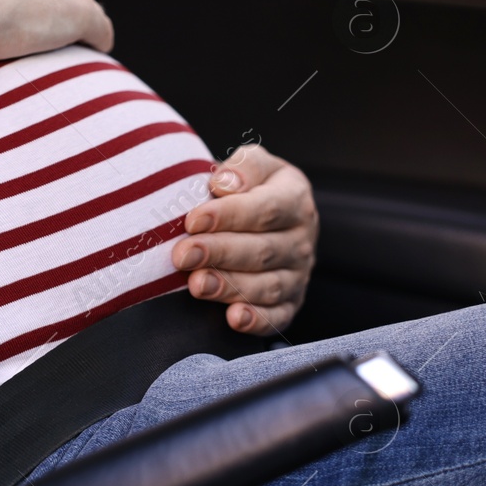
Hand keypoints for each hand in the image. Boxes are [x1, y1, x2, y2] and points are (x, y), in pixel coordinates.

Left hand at [172, 144, 317, 335]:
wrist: (268, 218)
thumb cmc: (251, 189)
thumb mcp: (253, 165)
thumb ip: (243, 167)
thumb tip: (223, 184)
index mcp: (295, 199)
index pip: (266, 209)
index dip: (229, 216)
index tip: (193, 220)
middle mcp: (302, 239)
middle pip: (263, 250)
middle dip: (220, 253)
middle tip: (182, 255)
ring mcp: (298, 275)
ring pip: (268, 286)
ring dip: (230, 286)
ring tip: (197, 284)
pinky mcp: (290, 304)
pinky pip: (276, 317)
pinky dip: (256, 320)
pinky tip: (233, 318)